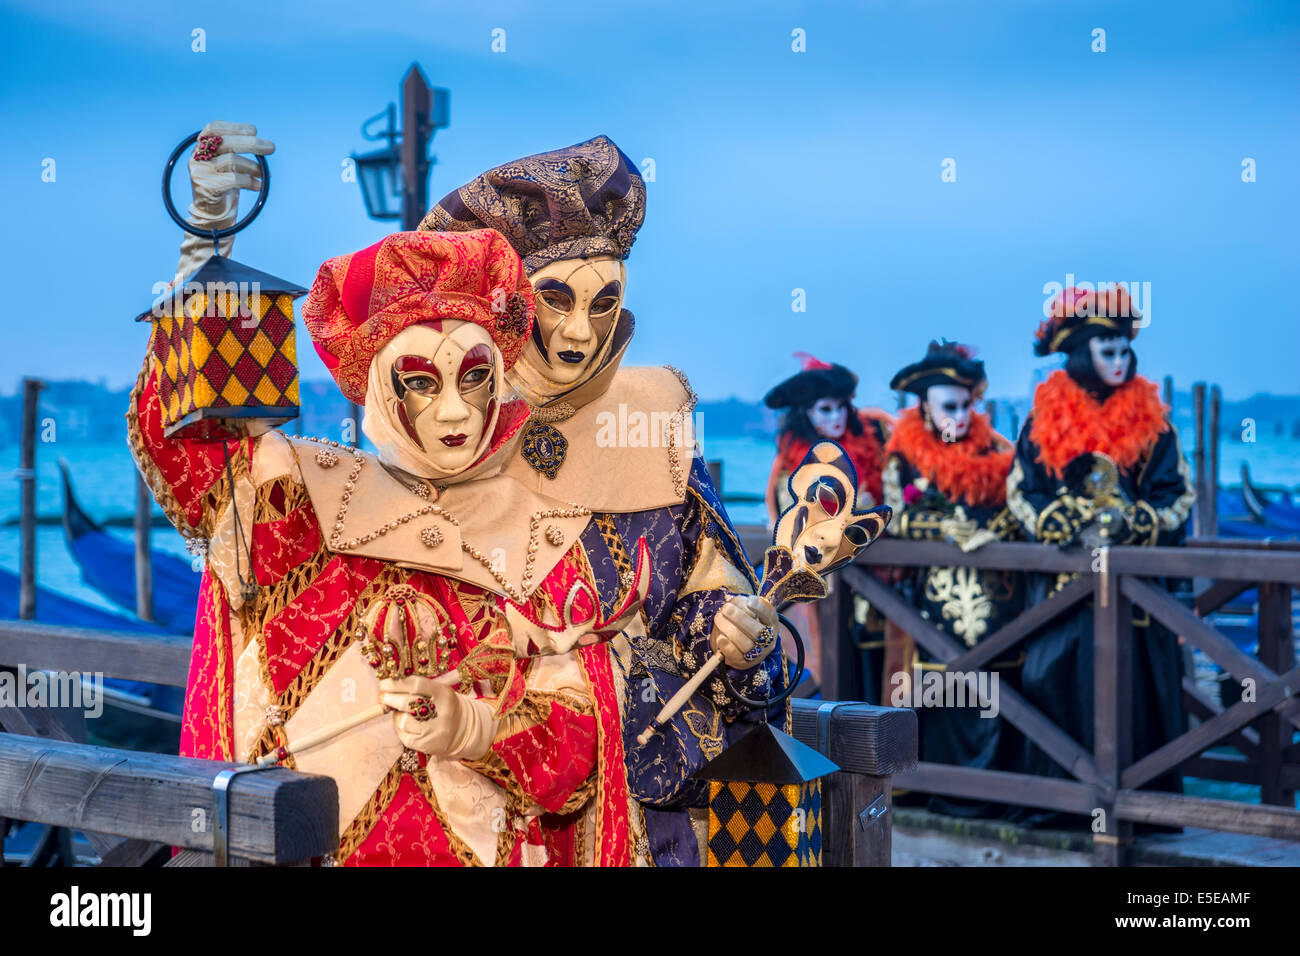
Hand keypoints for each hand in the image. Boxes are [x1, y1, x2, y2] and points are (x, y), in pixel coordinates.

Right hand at [173, 121, 274, 282]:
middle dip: (252, 143)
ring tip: (262, 174)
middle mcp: (197, 157)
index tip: (254, 130)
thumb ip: (238, 152)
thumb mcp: (230, 165)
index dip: (234, 127)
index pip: (214, 128)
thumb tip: (264, 145)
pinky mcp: (206, 186)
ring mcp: (199, 171)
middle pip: (225, 143)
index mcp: (201, 147)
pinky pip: (233, 180)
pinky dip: (250, 182)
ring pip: (231, 160)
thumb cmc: (225, 185)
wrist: (212, 214)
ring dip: (253, 167)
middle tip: (271, 148)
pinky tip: (258, 186)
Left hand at [378, 675, 495, 759]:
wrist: (463, 729)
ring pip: (402, 720)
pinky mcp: (425, 744)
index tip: (384, 683)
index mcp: (443, 694)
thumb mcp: (438, 691)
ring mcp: (433, 730)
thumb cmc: (443, 706)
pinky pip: (403, 734)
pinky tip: (408, 725)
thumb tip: (387, 686)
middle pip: (406, 703)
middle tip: (382, 695)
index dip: (396, 683)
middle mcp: (440, 712)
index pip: (415, 685)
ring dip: (397, 715)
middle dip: (388, 698)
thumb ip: (417, 687)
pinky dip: (401, 728)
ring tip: (402, 713)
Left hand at [709, 594, 778, 669]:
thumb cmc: (743, 623)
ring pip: (746, 644)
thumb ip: (743, 604)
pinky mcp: (743, 662)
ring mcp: (757, 653)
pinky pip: (735, 654)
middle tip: (726, 608)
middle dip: (740, 618)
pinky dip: (726, 644)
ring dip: (729, 629)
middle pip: (757, 631)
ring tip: (718, 617)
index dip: (760, 608)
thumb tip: (738, 603)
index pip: (770, 615)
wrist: (738, 646)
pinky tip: (720, 637)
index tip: (749, 601)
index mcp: (771, 623)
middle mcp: (768, 639)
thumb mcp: (745, 610)